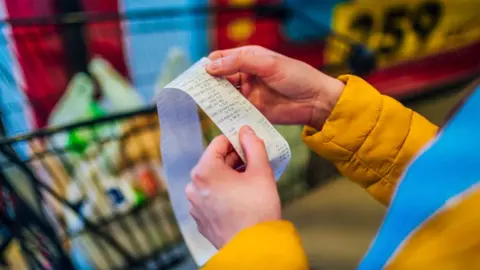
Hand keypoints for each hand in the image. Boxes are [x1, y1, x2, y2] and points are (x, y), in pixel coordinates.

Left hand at [186, 126, 280, 247]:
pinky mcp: (200, 219)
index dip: (237, 140)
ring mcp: (194, 204)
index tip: (250, 144)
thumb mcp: (261, 172)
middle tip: (254, 163)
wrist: (254, 249)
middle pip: (214, 161)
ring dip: (229, 177)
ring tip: (250, 183)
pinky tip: (241, 199)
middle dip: (234, 160)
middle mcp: (193, 186)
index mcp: (204, 170)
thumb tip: (246, 130)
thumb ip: (254, 146)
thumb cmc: (258, 210)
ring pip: (212, 180)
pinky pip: (210, 197)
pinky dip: (223, 193)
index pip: (218, 142)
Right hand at [206, 46, 343, 128]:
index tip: (198, 74)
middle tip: (197, 91)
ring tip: (204, 104)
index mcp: (249, 58)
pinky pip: (234, 111)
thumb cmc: (296, 76)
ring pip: (224, 95)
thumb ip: (240, 62)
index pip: (221, 59)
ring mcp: (248, 94)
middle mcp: (245, 75)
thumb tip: (211, 66)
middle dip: (208, 84)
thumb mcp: (268, 64)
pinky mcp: (252, 110)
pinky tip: (218, 115)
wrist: (316, 101)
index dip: (209, 65)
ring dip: (215, 99)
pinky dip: (225, 113)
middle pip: (219, 78)